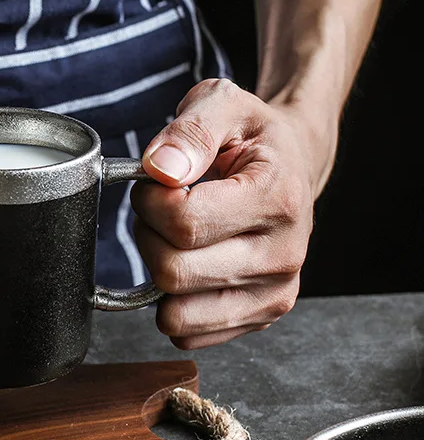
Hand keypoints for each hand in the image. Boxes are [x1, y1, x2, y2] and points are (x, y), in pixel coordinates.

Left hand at [132, 79, 320, 349]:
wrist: (291, 166)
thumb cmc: (251, 137)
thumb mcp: (223, 105)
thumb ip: (190, 130)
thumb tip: (160, 170)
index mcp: (278, 198)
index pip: (184, 222)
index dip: (150, 200)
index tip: (156, 182)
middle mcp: (284, 255)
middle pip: (173, 272)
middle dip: (148, 236)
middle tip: (161, 209)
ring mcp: (274, 293)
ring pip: (175, 311)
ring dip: (157, 271)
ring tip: (176, 236)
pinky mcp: (260, 317)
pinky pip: (187, 333)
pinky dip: (171, 302)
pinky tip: (189, 264)